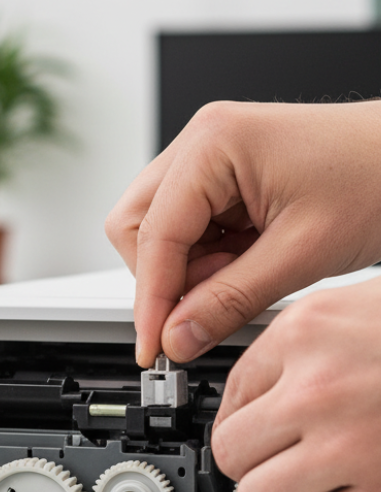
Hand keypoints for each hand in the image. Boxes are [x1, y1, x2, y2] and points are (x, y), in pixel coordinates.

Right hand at [106, 100, 380, 366]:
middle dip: (163, 279)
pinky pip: (190, 233)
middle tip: (202, 311)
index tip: (152, 348)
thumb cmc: (379, 178)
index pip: (152, 235)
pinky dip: (209, 263)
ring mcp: (212, 159)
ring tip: (243, 280)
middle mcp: (203, 143)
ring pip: (159, 234)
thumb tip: (175, 338)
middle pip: (136, 227)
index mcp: (214, 143)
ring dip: (189, 272)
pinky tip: (248, 267)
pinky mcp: (226, 180)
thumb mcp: (301, 255)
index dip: (150, 300)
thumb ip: (227, 301)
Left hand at [211, 277, 380, 491]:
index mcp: (305, 334)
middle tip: (284, 458)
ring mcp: (350, 445)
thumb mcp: (355, 306)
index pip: (228, 396)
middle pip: (231, 454)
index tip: (254, 433)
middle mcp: (318, 389)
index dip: (243, 419)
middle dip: (255, 461)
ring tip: (317, 480)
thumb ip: (298, 350)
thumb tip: (254, 398)